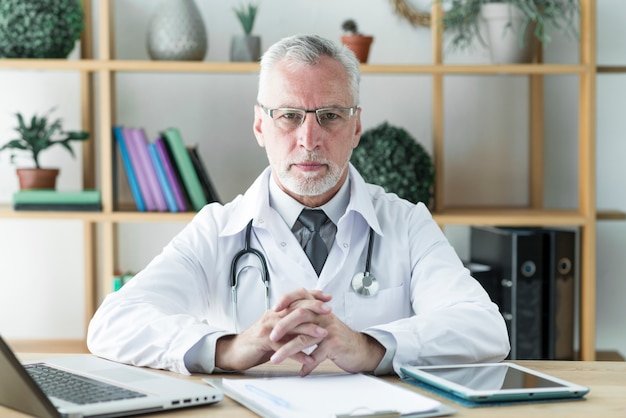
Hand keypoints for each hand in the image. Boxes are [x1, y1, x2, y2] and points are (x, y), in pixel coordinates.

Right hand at [214, 288, 330, 370]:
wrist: (236, 350)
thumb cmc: (259, 340)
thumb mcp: (277, 328)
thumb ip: (291, 323)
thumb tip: (310, 320)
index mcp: (277, 311)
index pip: (297, 298)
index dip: (313, 296)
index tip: (328, 297)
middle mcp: (273, 315)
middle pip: (295, 307)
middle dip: (314, 307)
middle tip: (329, 311)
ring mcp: (267, 327)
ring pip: (290, 325)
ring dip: (308, 330)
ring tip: (323, 334)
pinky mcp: (263, 341)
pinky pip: (281, 346)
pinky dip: (296, 353)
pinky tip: (306, 358)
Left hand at [270, 289, 385, 375]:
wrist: (361, 349)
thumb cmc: (338, 337)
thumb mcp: (322, 322)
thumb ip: (306, 318)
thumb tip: (283, 319)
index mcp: (319, 308)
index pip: (301, 296)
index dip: (286, 299)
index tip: (273, 309)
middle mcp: (324, 316)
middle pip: (300, 315)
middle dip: (282, 327)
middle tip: (270, 337)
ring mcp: (330, 330)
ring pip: (304, 338)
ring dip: (287, 350)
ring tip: (276, 359)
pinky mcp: (334, 344)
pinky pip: (316, 356)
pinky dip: (306, 365)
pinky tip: (300, 372)